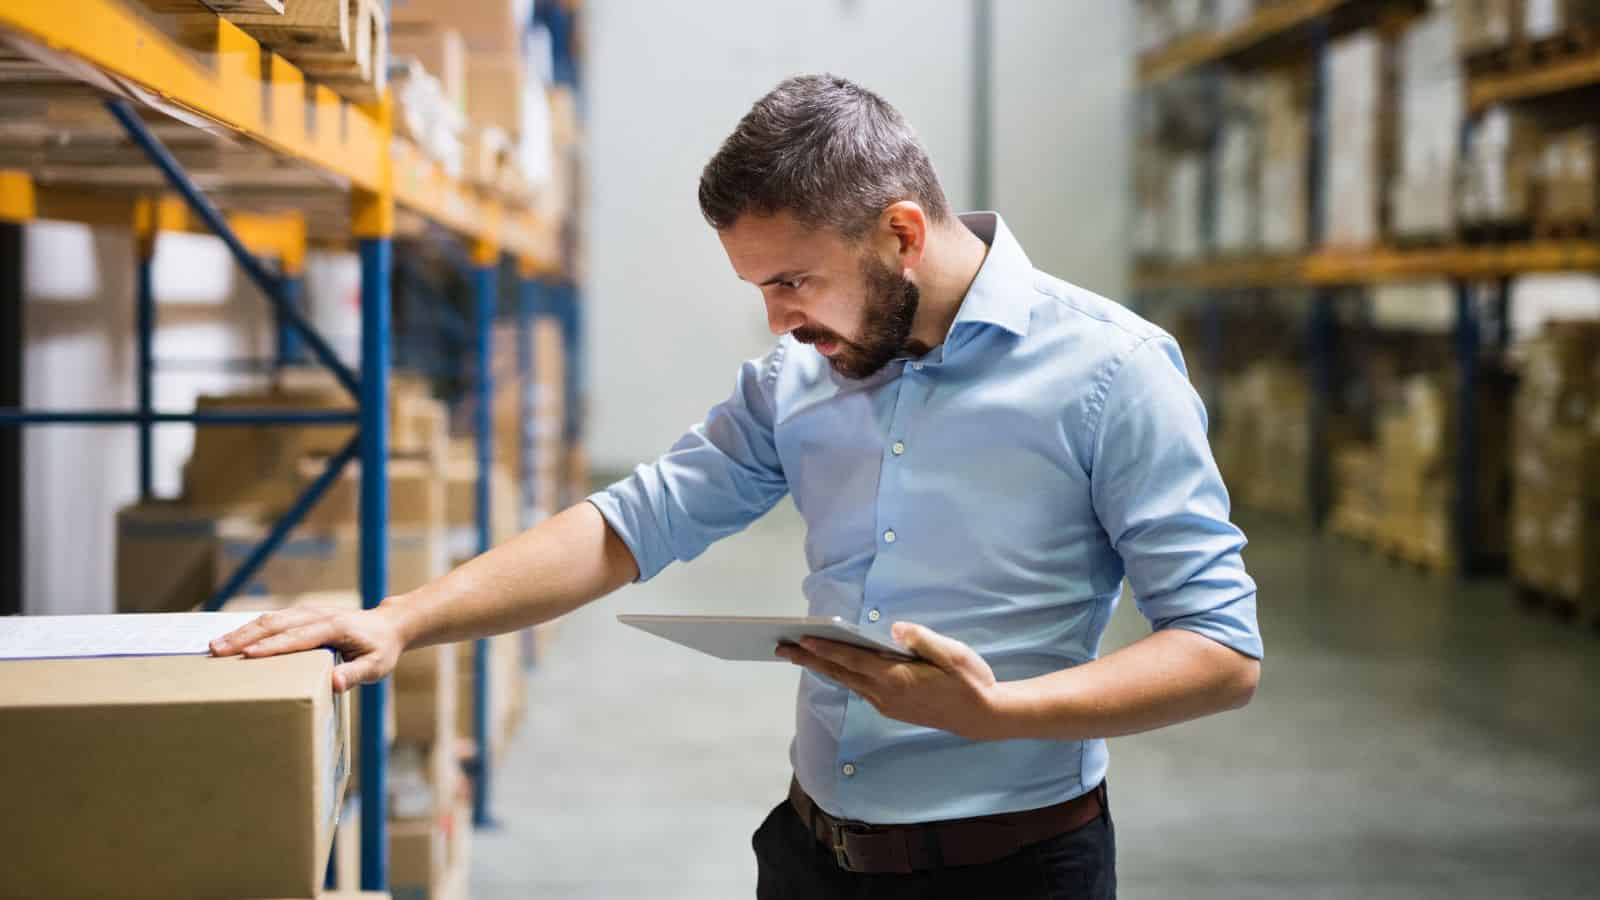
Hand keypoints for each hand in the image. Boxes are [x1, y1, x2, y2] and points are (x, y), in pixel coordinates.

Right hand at [209, 603, 408, 692]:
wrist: (388, 625)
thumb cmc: (381, 649)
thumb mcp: (376, 666)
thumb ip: (355, 674)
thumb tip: (333, 683)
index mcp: (334, 627)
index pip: (298, 637)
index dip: (272, 646)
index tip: (247, 654)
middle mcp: (318, 615)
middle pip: (276, 624)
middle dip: (245, 636)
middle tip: (217, 651)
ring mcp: (308, 612)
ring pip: (270, 619)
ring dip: (242, 631)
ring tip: (215, 646)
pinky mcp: (303, 615)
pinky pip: (274, 620)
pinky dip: (251, 628)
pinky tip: (233, 639)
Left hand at [775, 622, 1011, 740]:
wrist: (983, 716)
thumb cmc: (970, 680)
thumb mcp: (952, 653)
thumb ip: (921, 639)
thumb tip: (893, 628)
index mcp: (897, 679)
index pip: (852, 661)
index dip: (825, 649)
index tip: (800, 639)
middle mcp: (886, 695)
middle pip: (840, 674)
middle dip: (809, 659)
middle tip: (780, 648)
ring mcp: (888, 705)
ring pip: (847, 682)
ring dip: (822, 668)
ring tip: (800, 654)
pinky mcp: (893, 708)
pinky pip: (860, 689)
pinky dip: (842, 676)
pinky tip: (835, 667)